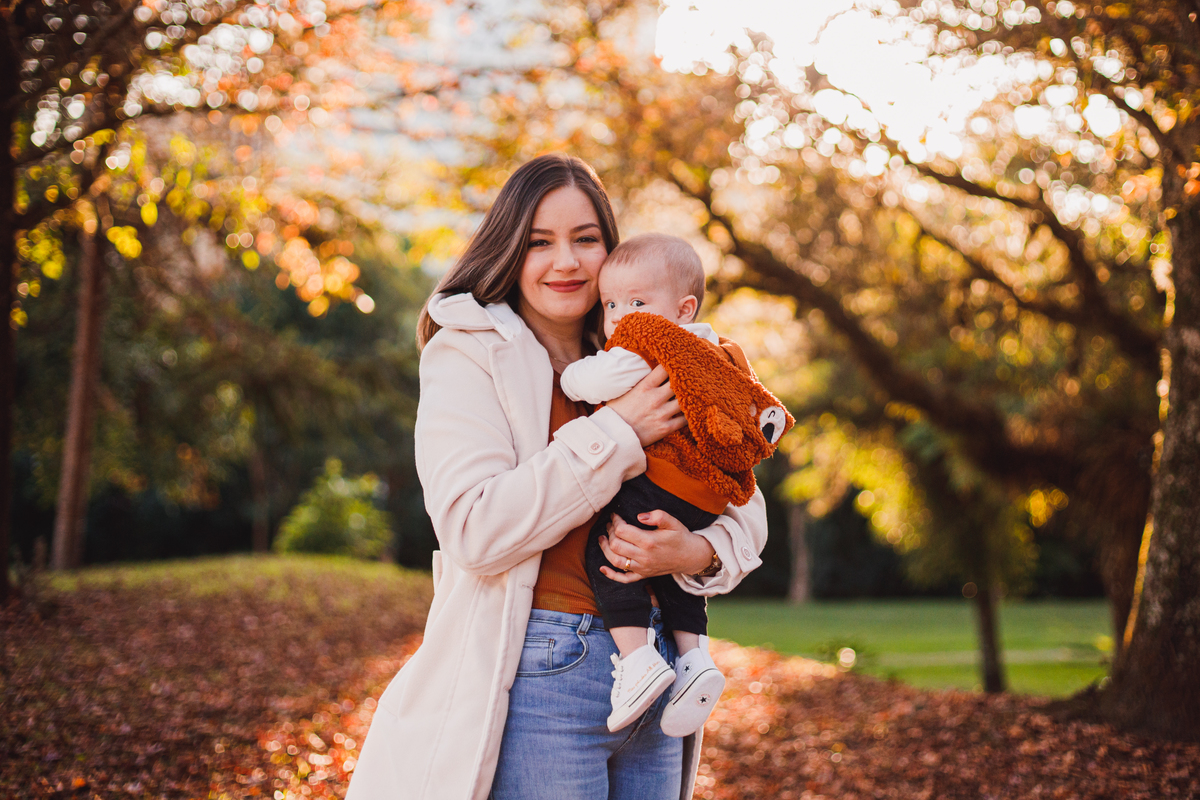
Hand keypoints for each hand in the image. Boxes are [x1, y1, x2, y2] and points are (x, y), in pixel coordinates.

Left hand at [598, 509, 716, 582]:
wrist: (690, 556)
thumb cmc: (680, 537)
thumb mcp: (672, 522)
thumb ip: (657, 516)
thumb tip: (639, 516)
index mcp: (649, 542)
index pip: (622, 531)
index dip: (615, 521)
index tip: (615, 516)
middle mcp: (643, 557)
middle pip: (616, 545)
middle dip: (609, 533)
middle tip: (610, 525)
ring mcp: (642, 568)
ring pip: (615, 561)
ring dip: (605, 550)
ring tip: (602, 539)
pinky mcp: (643, 575)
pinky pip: (624, 579)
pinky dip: (611, 575)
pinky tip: (602, 568)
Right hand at [604, 365, 685, 446]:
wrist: (613, 436)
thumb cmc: (615, 413)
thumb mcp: (622, 392)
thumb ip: (636, 382)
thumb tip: (642, 370)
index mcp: (644, 387)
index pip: (664, 368)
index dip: (672, 365)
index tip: (676, 364)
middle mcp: (655, 398)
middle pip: (679, 383)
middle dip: (685, 381)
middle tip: (690, 379)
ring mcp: (661, 414)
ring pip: (685, 401)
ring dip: (689, 398)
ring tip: (693, 396)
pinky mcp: (665, 428)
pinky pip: (684, 420)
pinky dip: (689, 416)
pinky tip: (690, 412)